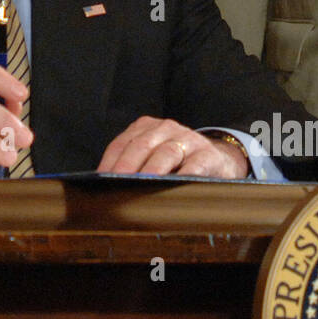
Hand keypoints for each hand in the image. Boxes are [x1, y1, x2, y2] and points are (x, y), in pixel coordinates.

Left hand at [98, 116, 250, 177]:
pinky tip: (173, 189)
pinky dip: (183, 176)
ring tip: (141, 187)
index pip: (121, 144)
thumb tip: (105, 189)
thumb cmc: (176, 163)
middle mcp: (166, 128)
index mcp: (146, 128)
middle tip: (116, 185)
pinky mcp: (208, 155)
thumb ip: (133, 167)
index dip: (109, 163)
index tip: (99, 182)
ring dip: (152, 171)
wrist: (218, 160)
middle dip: (127, 167)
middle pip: (141, 146)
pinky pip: (194, 166)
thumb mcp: (153, 157)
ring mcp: (188, 139)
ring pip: (166, 153)